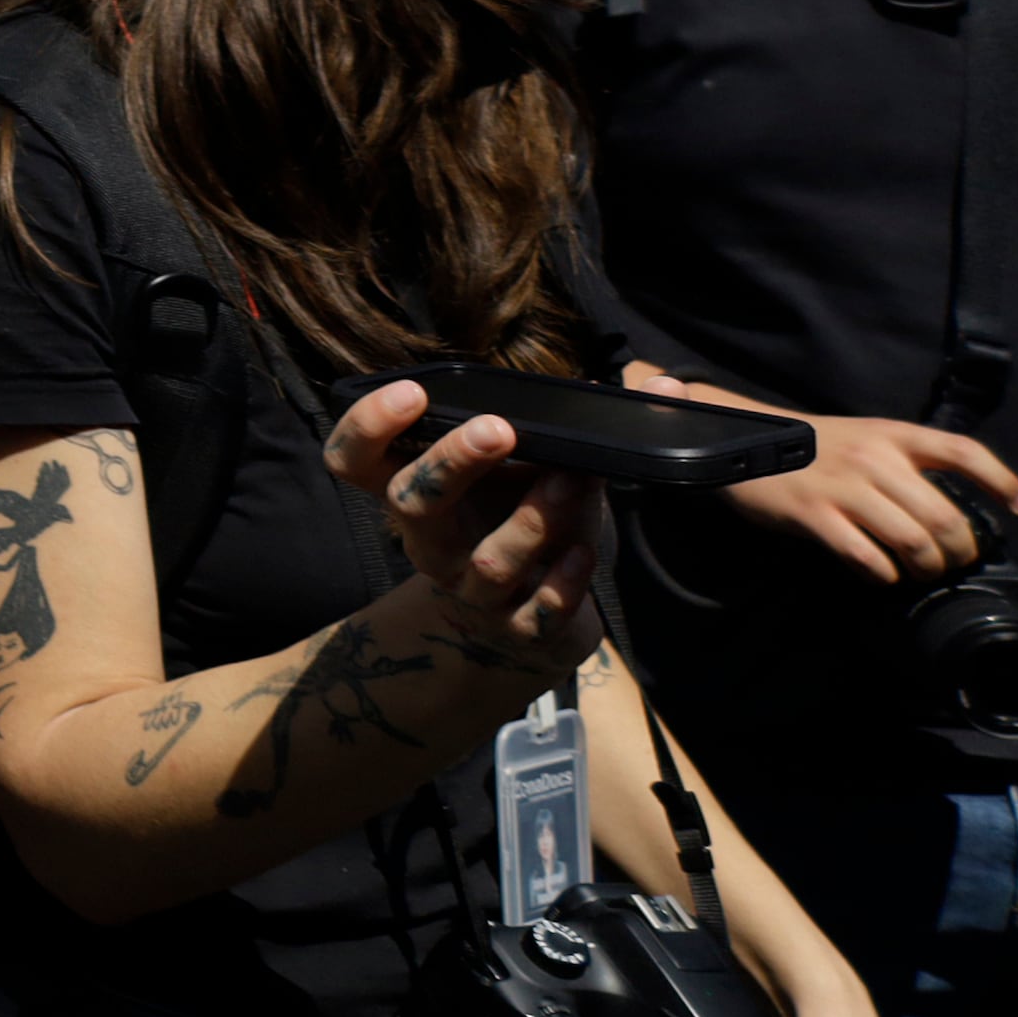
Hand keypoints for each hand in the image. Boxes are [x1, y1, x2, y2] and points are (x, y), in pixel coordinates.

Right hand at [325, 379, 604, 673]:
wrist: (523, 619)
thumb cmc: (519, 521)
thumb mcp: (533, 468)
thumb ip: (581, 427)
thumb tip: (664, 388)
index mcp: (415, 489)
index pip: (353, 459)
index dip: (367, 425)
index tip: (412, 392)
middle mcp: (431, 540)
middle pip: (412, 503)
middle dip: (452, 463)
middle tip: (499, 429)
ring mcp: (471, 588)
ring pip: (489, 560)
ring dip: (533, 519)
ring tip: (575, 480)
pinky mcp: (517, 628)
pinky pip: (535, 611)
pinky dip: (562, 582)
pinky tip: (583, 555)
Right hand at [655, 377, 1017, 581]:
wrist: (740, 441)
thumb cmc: (810, 447)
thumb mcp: (863, 438)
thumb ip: (903, 464)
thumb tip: (948, 512)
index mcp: (891, 435)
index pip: (962, 451)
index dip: (1001, 480)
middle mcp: (874, 459)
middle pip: (944, 517)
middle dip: (958, 552)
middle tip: (952, 563)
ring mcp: (844, 488)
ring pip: (912, 542)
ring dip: (926, 568)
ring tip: (920, 572)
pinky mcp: (814, 516)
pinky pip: (867, 558)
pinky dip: (883, 575)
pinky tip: (880, 573)